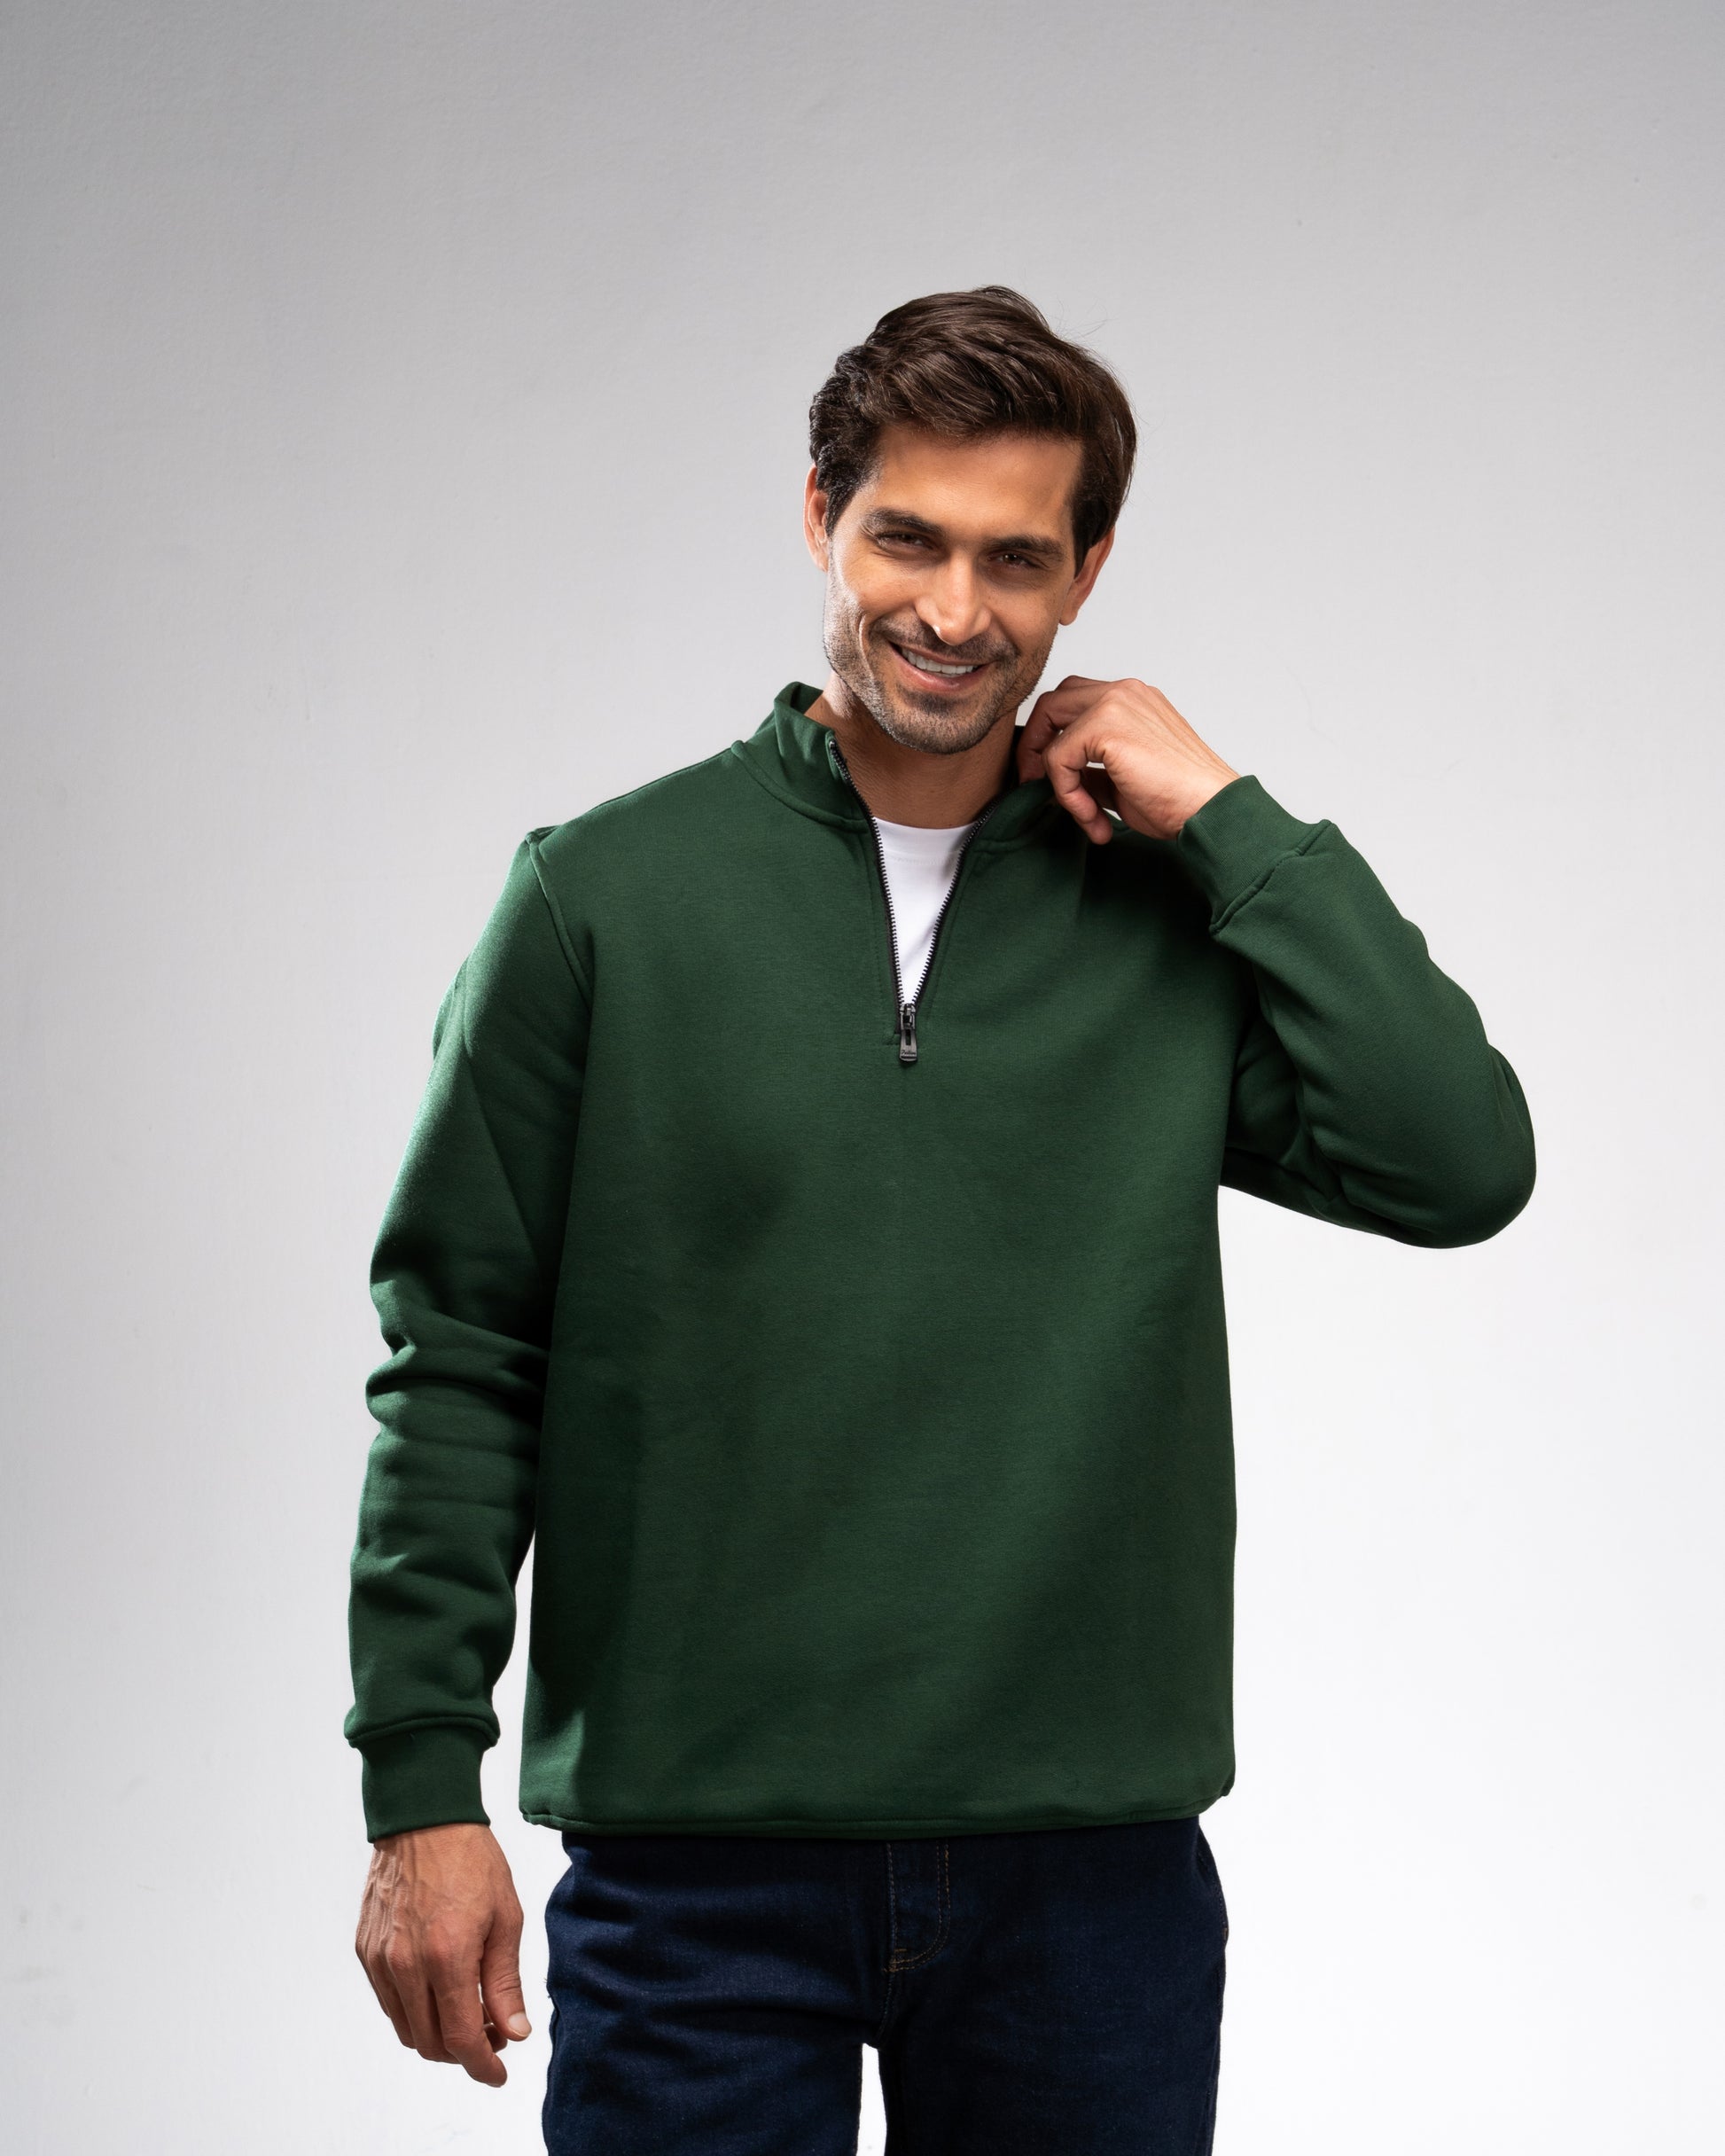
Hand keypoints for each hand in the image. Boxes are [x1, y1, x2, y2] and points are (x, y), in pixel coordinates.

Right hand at [355, 1823, 528, 2086]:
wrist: (424, 1819)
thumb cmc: (471, 1860)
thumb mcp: (506, 1917)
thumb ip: (505, 1981)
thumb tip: (514, 2031)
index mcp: (446, 1955)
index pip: (460, 2039)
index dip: (482, 2065)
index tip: (498, 2073)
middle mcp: (406, 1964)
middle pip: (430, 2043)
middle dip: (463, 2052)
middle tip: (492, 2035)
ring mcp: (380, 1959)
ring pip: (405, 2028)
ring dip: (436, 2034)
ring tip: (468, 2011)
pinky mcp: (365, 1950)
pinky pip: (388, 2001)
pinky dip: (413, 2009)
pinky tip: (439, 1987)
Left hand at [1017, 676, 1239, 843]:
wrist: (1211, 811)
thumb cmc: (1180, 801)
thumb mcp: (1124, 781)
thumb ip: (1092, 771)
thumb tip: (1058, 781)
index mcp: (1134, 700)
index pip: (1075, 701)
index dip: (1053, 736)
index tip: (1048, 777)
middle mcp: (1124, 692)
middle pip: (1055, 699)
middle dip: (1035, 741)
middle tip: (1034, 783)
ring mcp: (1115, 703)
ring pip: (1049, 721)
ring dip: (1051, 772)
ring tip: (1080, 812)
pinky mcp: (1105, 726)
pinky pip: (1058, 758)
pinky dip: (1066, 794)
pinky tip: (1093, 817)